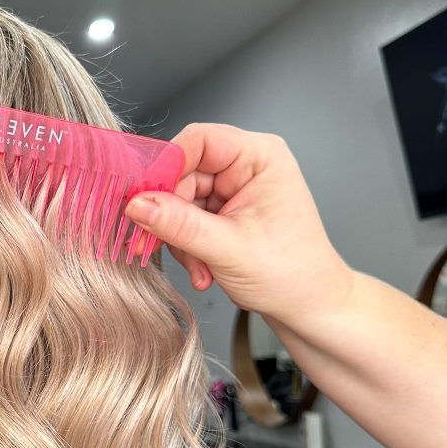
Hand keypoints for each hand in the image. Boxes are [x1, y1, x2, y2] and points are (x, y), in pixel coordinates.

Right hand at [126, 123, 353, 324]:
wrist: (310, 306)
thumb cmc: (293, 273)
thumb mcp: (228, 249)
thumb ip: (179, 224)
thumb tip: (137, 205)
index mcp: (260, 157)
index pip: (198, 141)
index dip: (166, 167)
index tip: (141, 199)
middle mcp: (246, 167)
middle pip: (183, 174)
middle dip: (170, 217)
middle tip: (154, 246)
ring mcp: (234, 190)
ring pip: (179, 201)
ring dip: (179, 239)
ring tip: (199, 269)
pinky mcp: (224, 212)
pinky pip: (185, 220)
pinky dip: (186, 247)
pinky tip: (202, 270)